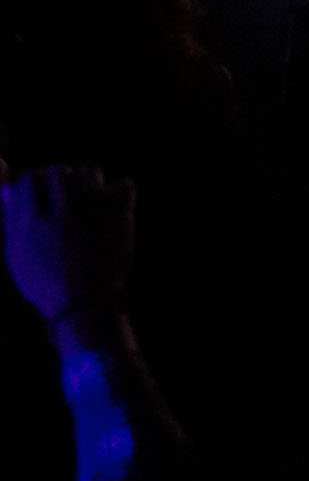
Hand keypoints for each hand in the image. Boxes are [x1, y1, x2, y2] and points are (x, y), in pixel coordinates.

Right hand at [5, 164, 141, 344]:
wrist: (83, 309)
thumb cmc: (46, 281)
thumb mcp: (16, 252)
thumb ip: (11, 215)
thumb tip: (6, 183)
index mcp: (28, 226)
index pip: (29, 179)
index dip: (36, 182)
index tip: (43, 194)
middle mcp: (57, 219)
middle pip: (58, 171)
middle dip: (62, 178)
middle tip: (68, 196)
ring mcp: (91, 220)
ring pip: (89, 173)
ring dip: (89, 181)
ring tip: (90, 199)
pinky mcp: (118, 224)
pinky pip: (124, 186)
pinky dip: (120, 191)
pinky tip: (113, 205)